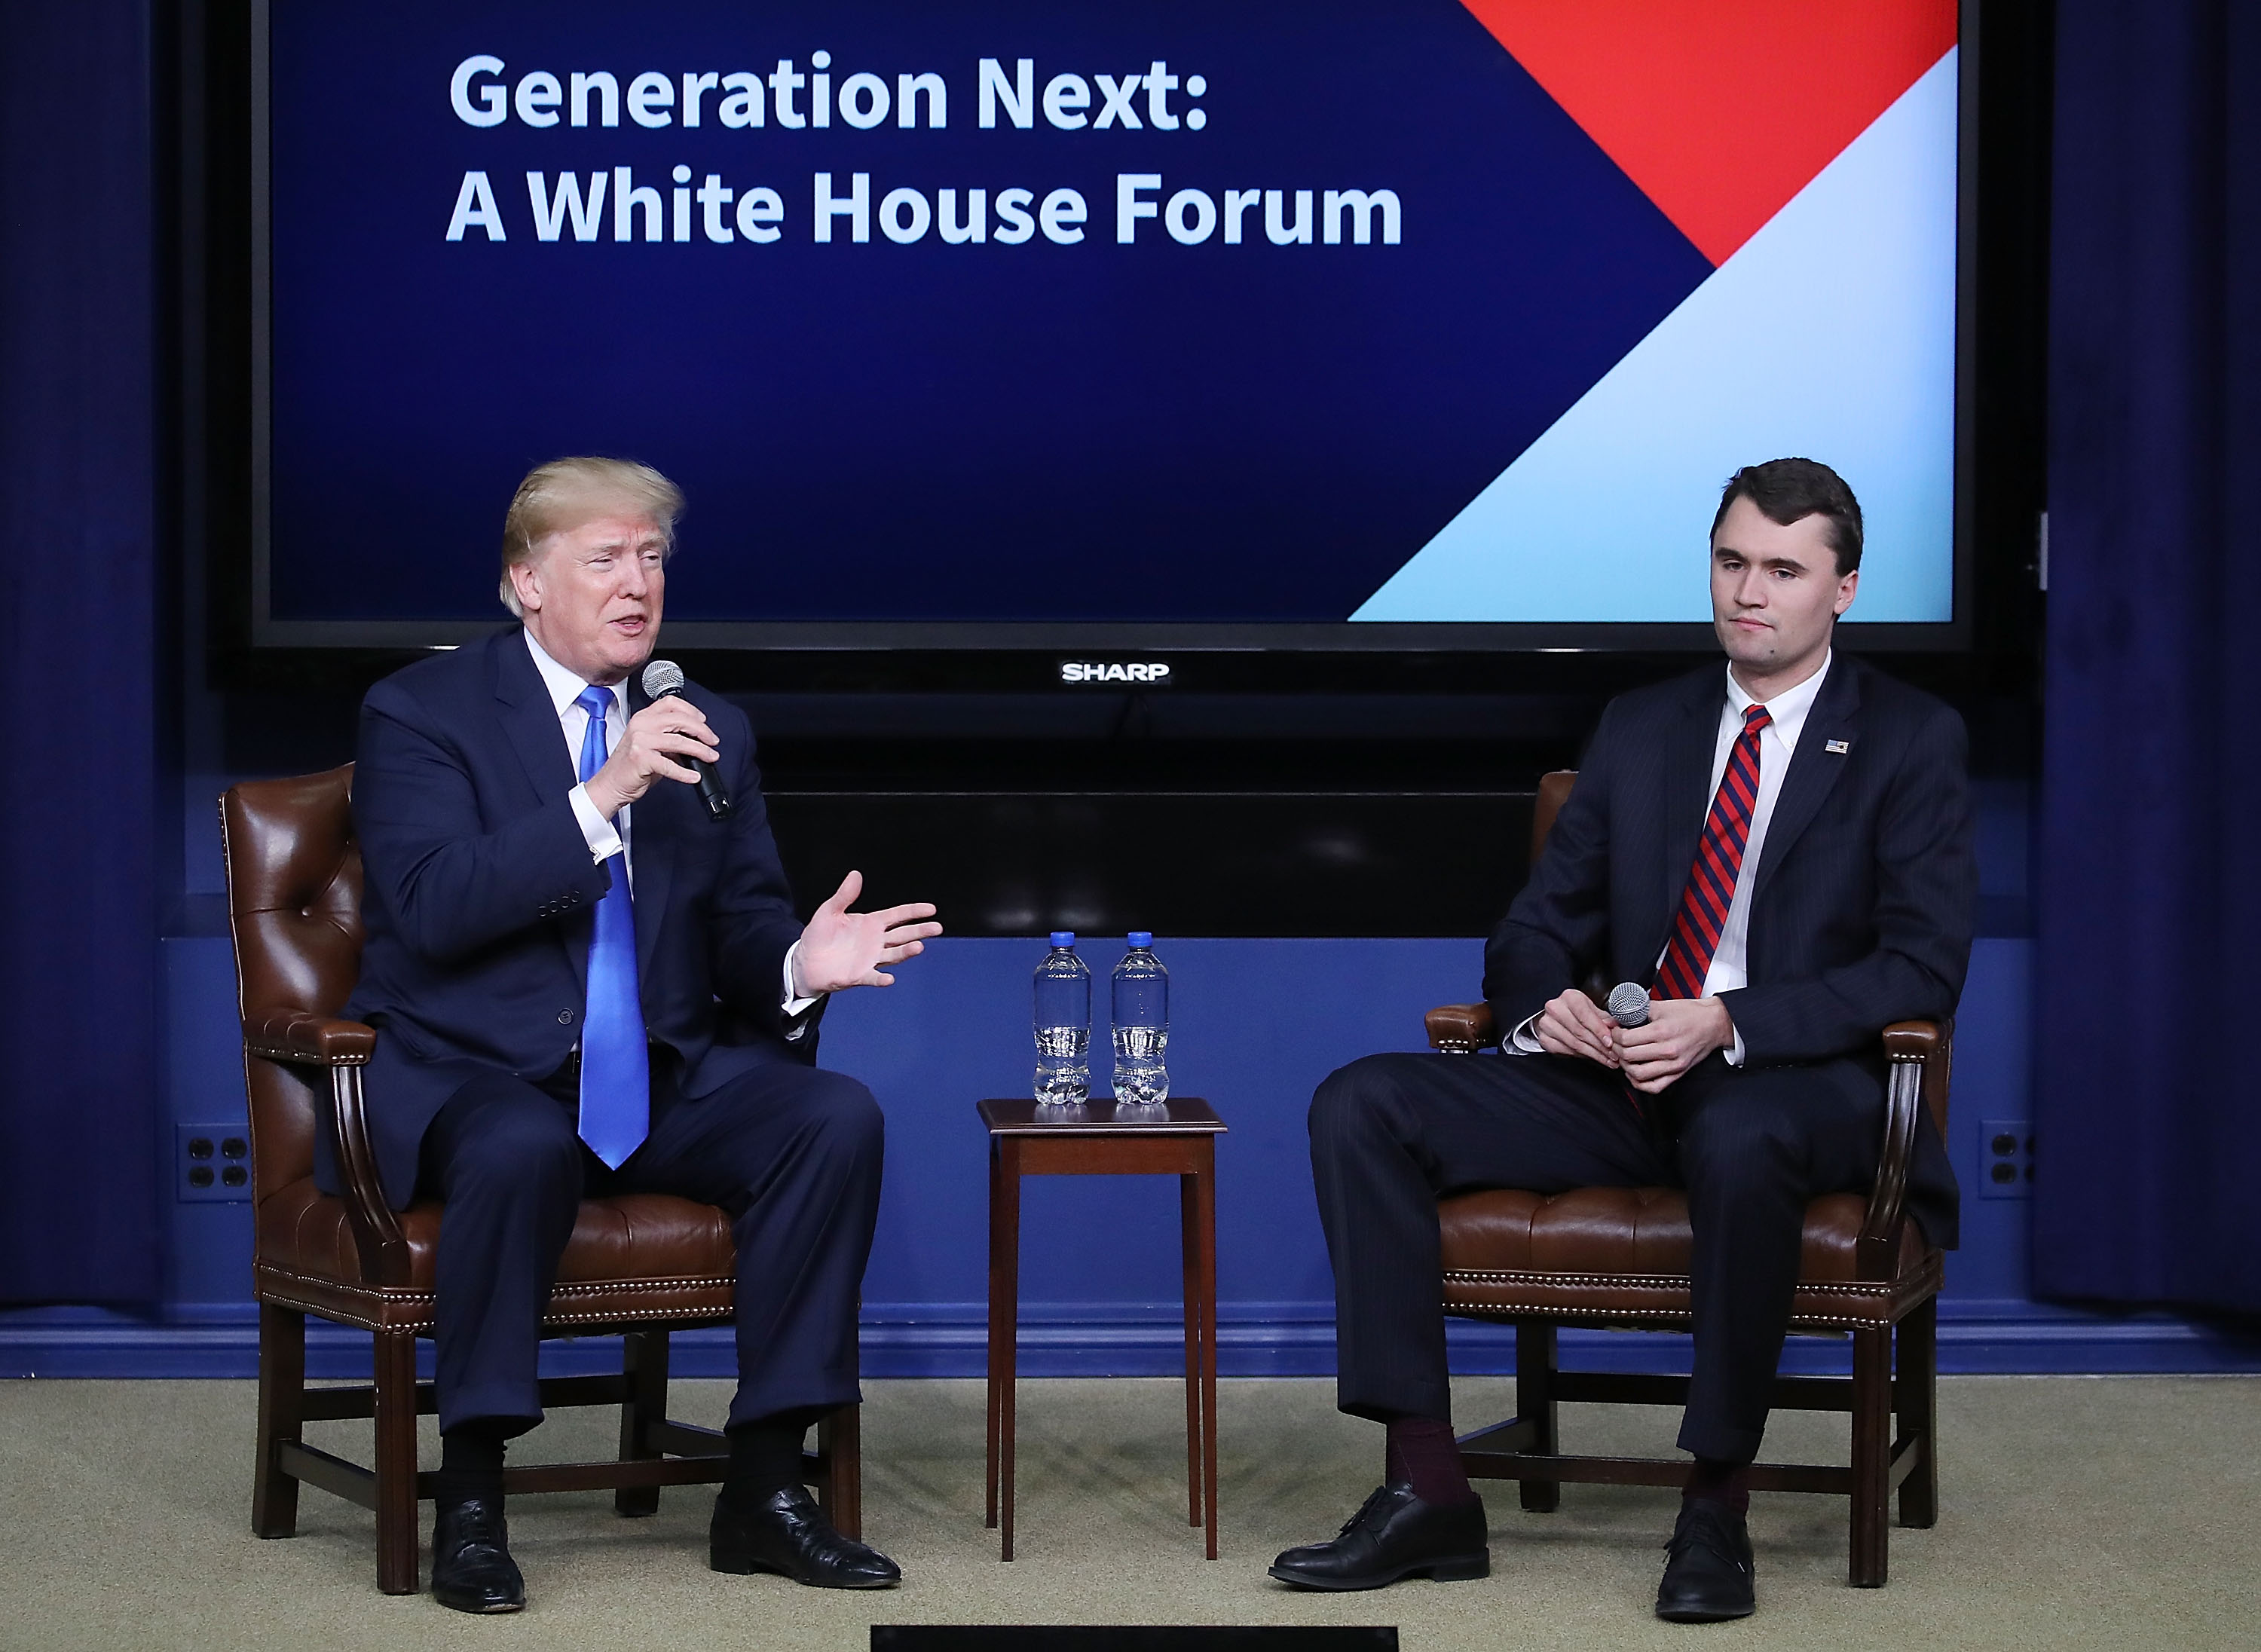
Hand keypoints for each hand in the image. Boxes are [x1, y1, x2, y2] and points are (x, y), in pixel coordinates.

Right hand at [583, 698, 719, 817]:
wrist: (610, 784)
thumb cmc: (630, 766)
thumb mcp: (649, 745)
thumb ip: (668, 737)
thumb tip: (695, 740)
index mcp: (643, 718)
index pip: (670, 703)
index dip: (691, 710)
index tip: (703, 722)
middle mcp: (641, 725)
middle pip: (680, 720)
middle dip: (702, 731)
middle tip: (713, 741)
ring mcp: (640, 741)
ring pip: (679, 741)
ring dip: (700, 751)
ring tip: (710, 757)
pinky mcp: (641, 759)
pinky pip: (670, 765)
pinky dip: (685, 773)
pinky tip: (694, 776)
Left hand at [792, 870, 942, 993]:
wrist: (806, 961)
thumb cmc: (819, 934)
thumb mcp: (829, 910)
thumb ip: (844, 895)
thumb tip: (855, 874)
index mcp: (871, 923)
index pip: (898, 915)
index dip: (914, 912)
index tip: (931, 909)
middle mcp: (876, 941)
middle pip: (903, 935)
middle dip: (920, 931)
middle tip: (937, 927)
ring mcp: (870, 959)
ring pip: (893, 954)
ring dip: (906, 952)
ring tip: (919, 947)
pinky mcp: (859, 975)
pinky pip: (873, 977)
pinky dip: (881, 979)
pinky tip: (889, 979)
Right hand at [1534, 987, 1620, 1068]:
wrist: (1556, 1015)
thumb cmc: (1576, 1011)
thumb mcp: (1592, 1009)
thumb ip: (1604, 1018)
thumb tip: (1615, 1026)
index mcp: (1569, 997)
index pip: (1585, 1015)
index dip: (1598, 1030)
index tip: (1610, 1042)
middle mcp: (1555, 1008)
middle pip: (1580, 1031)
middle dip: (1599, 1046)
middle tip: (1613, 1056)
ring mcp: (1547, 1024)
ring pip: (1573, 1043)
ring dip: (1593, 1054)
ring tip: (1606, 1060)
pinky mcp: (1544, 1038)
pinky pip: (1564, 1050)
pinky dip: (1581, 1056)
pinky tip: (1592, 1058)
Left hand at [1617, 997, 1733, 1093]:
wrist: (1714, 1023)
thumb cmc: (1690, 1014)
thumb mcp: (1661, 1006)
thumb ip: (1638, 1010)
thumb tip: (1618, 1014)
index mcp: (1662, 1031)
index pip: (1627, 1039)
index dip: (1614, 1035)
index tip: (1614, 1031)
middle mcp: (1668, 1050)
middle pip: (1629, 1056)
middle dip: (1616, 1049)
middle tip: (1615, 1043)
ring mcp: (1674, 1065)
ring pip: (1638, 1074)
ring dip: (1625, 1066)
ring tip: (1623, 1057)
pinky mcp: (1678, 1073)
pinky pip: (1654, 1087)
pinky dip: (1639, 1083)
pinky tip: (1634, 1073)